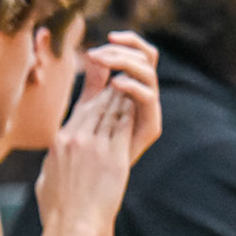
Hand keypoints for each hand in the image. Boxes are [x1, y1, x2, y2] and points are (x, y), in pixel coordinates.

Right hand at [37, 84, 134, 235]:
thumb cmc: (57, 209)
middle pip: (97, 106)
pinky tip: (137, 108)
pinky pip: (124, 127)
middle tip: (122, 84)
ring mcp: (95, 147)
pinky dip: (130, 115)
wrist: (71, 226)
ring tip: (131, 92)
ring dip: (123, 100)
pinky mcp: (113, 157)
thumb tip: (54, 155)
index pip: (80, 110)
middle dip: (111, 93)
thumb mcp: (45, 177)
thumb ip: (53, 159)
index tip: (105, 91)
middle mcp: (76, 139)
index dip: (96, 97)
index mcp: (59, 142)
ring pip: (112, 112)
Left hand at [82, 32, 162, 161]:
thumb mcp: (85, 112)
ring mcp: (148, 112)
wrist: (86, 193)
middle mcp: (144, 98)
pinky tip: (115, 83)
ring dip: (124, 62)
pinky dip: (133, 86)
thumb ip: (92, 85)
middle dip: (121, 50)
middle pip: (146, 58)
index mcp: (132, 89)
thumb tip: (89, 54)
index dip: (125, 42)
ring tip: (102, 61)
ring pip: (148, 73)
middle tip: (95, 54)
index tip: (100, 42)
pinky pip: (148, 99)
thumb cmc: (84, 151)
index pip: (139, 53)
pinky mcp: (150, 127)